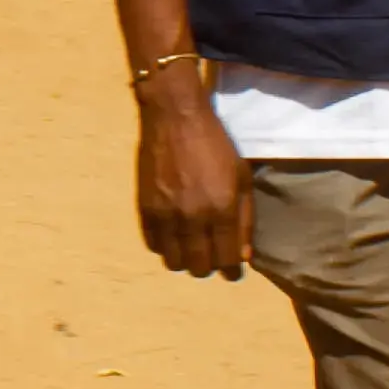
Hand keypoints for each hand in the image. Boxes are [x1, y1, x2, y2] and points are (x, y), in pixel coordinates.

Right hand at [133, 65, 251, 278]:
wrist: (175, 117)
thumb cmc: (216, 144)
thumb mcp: (242, 177)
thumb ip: (244, 219)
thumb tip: (243, 257)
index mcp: (222, 210)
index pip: (227, 260)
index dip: (232, 271)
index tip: (233, 270)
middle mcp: (193, 218)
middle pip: (199, 268)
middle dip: (209, 268)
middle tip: (212, 256)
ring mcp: (165, 215)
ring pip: (173, 261)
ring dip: (185, 260)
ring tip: (191, 247)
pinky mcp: (145, 208)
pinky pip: (153, 244)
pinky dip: (164, 245)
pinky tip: (173, 234)